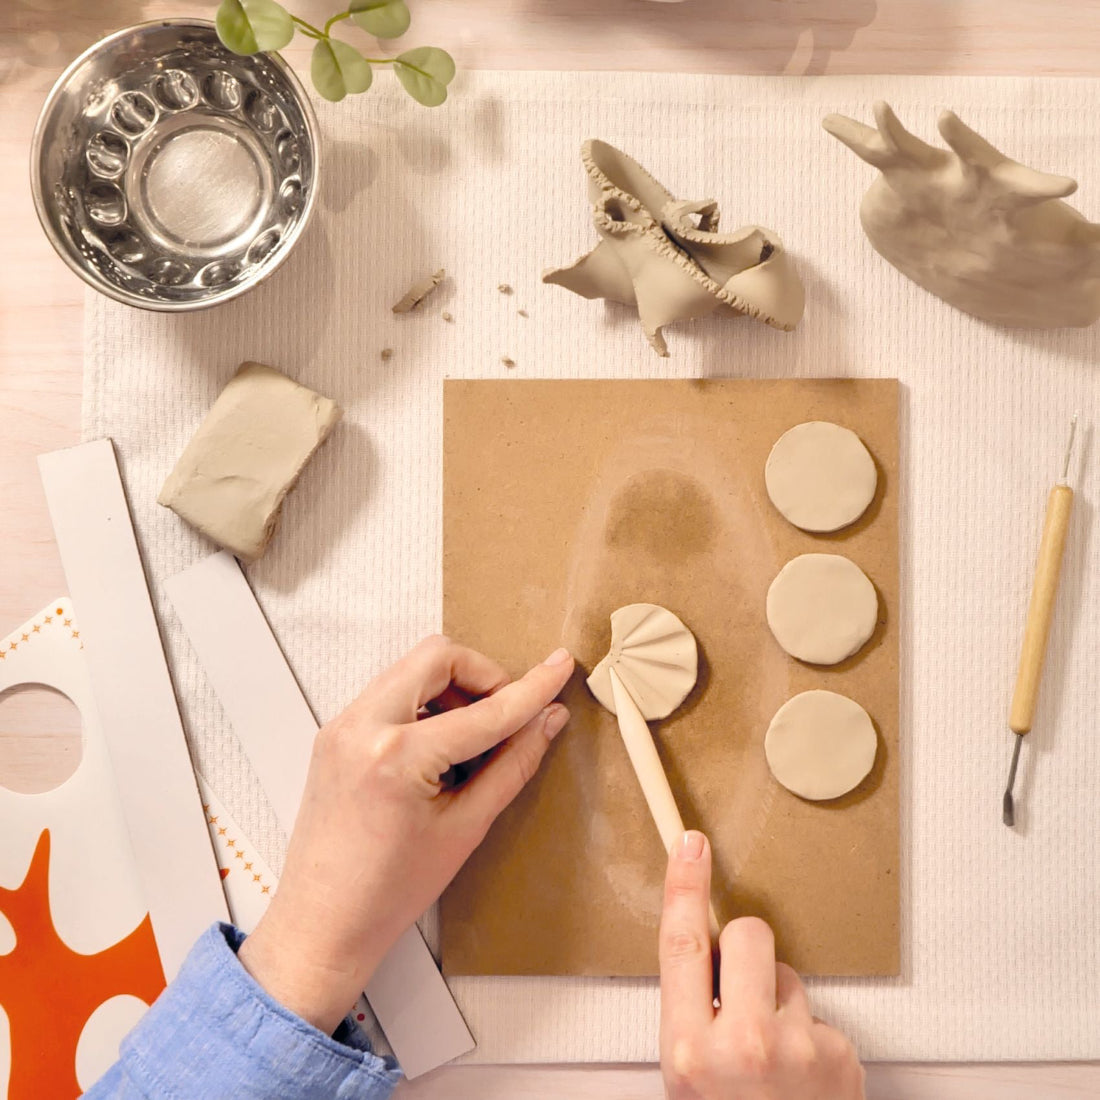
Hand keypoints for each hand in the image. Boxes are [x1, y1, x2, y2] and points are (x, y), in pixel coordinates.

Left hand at [238, 635, 574, 1032]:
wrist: (322, 924)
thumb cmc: (389, 891)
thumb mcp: (466, 828)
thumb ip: (513, 765)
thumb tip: (548, 720)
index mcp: (396, 756)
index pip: (483, 710)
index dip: (531, 689)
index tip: (560, 667)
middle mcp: (362, 726)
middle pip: (439, 657)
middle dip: (483, 676)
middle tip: (507, 716)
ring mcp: (342, 726)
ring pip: (413, 669)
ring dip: (453, 690)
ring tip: (471, 745)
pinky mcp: (335, 733)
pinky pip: (390, 693)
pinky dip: (425, 706)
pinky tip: (440, 752)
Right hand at [659, 831, 864, 1099]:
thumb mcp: (687, 1078)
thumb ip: (692, 1016)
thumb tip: (709, 959)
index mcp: (688, 1046)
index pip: (681, 943)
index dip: (684, 885)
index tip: (690, 846)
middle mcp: (742, 1042)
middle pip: (748, 936)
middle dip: (746, 951)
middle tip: (744, 993)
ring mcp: (798, 1048)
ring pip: (788, 976)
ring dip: (782, 1006)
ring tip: (778, 1064)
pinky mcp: (840, 1056)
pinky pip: (821, 1018)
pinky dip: (814, 1042)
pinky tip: (806, 1082)